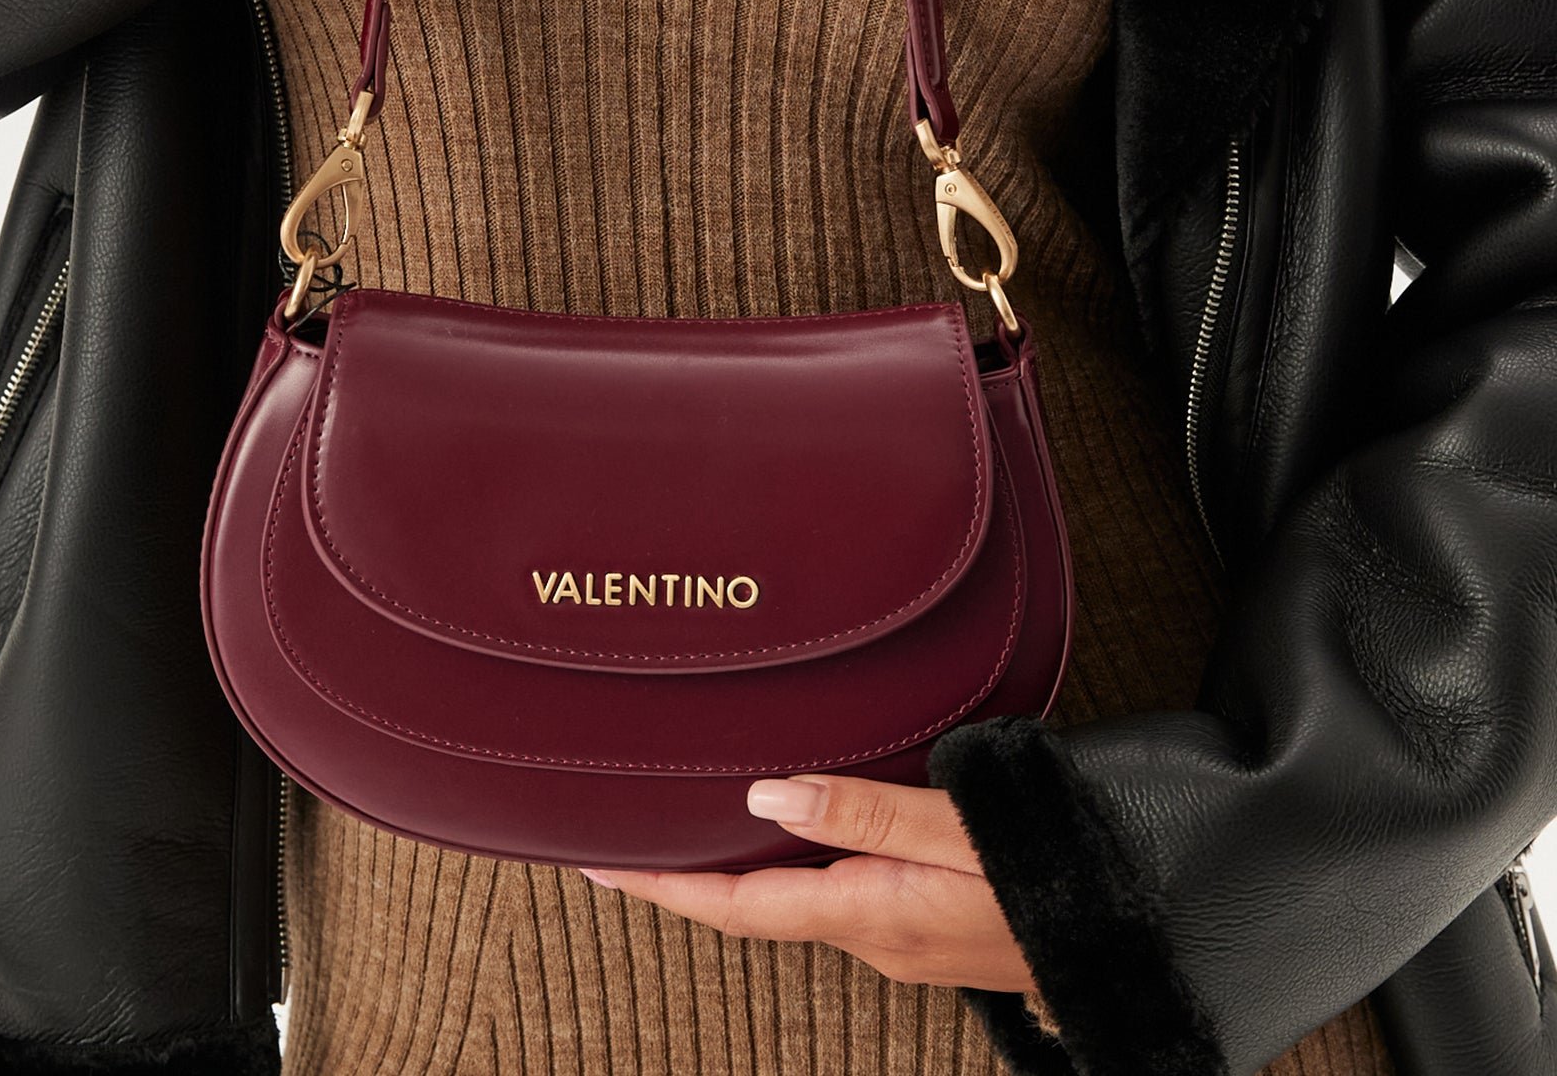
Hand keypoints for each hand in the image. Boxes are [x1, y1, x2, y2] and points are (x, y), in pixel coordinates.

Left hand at [573, 771, 1037, 993]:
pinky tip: (797, 822)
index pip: (738, 904)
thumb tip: (765, 791)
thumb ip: (866, 811)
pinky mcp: (930, 919)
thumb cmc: (1056, 881)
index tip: (594, 859)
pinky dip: (798, 858)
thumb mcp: (962, 835)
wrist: (1136, 939)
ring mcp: (903, 932)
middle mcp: (874, 932)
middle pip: (756, 903)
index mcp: (868, 913)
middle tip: (625, 829)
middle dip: (687, 871)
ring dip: (741, 862)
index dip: (663, 882)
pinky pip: (840, 888)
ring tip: (692, 816)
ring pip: (797, 894)